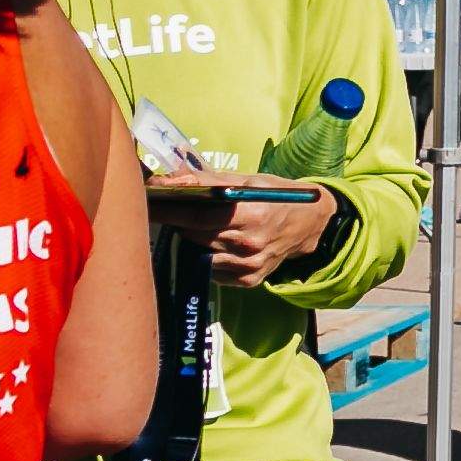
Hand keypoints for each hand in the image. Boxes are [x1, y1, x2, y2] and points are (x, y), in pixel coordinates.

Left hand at [159, 179, 345, 286]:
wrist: (312, 225)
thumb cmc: (279, 196)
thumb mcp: (249, 180)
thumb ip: (210, 181)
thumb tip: (171, 179)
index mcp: (251, 215)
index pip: (197, 215)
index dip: (169, 210)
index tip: (147, 202)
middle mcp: (248, 246)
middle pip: (194, 235)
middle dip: (176, 220)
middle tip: (161, 208)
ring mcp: (248, 267)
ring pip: (200, 252)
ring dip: (190, 238)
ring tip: (188, 223)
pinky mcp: (247, 281)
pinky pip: (213, 268)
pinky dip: (206, 254)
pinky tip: (211, 242)